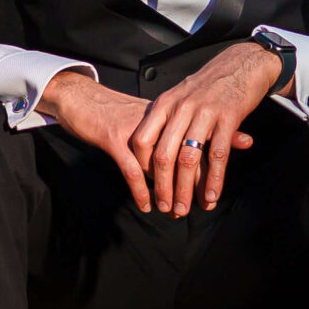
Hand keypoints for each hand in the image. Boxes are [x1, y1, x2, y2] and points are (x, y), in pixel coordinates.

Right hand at [38, 40, 284, 215]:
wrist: (78, 97)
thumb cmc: (113, 111)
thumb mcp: (148, 118)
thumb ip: (174, 129)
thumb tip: (216, 143)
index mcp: (167, 112)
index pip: (198, 133)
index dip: (213, 154)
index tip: (230, 167)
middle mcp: (155, 119)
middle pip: (183, 151)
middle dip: (193, 180)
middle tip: (202, 204)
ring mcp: (134, 129)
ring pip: (160, 164)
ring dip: (168, 190)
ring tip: (175, 210)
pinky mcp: (113, 138)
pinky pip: (132, 169)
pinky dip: (141, 189)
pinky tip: (148, 204)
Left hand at [127, 41, 285, 215]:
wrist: (243, 63)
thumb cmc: (210, 84)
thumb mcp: (181, 95)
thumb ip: (166, 119)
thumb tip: (152, 147)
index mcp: (164, 104)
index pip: (141, 140)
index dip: (141, 167)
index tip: (146, 186)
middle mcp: (180, 109)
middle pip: (163, 156)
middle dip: (162, 187)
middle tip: (165, 208)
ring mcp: (204, 114)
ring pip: (189, 159)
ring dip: (185, 190)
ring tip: (184, 209)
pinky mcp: (228, 119)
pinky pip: (218, 156)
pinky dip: (213, 181)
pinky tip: (211, 197)